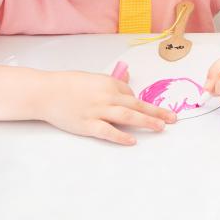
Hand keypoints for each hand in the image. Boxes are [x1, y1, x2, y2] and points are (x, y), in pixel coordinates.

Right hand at [35, 69, 176, 144]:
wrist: (46, 92)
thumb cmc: (67, 84)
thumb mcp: (92, 79)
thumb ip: (110, 84)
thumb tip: (127, 85)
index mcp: (108, 83)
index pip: (130, 94)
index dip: (137, 103)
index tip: (142, 110)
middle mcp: (106, 96)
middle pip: (137, 105)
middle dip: (157, 112)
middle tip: (173, 118)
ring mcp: (97, 111)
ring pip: (127, 117)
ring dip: (147, 121)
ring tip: (161, 127)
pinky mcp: (87, 125)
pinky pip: (107, 131)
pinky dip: (121, 136)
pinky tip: (133, 140)